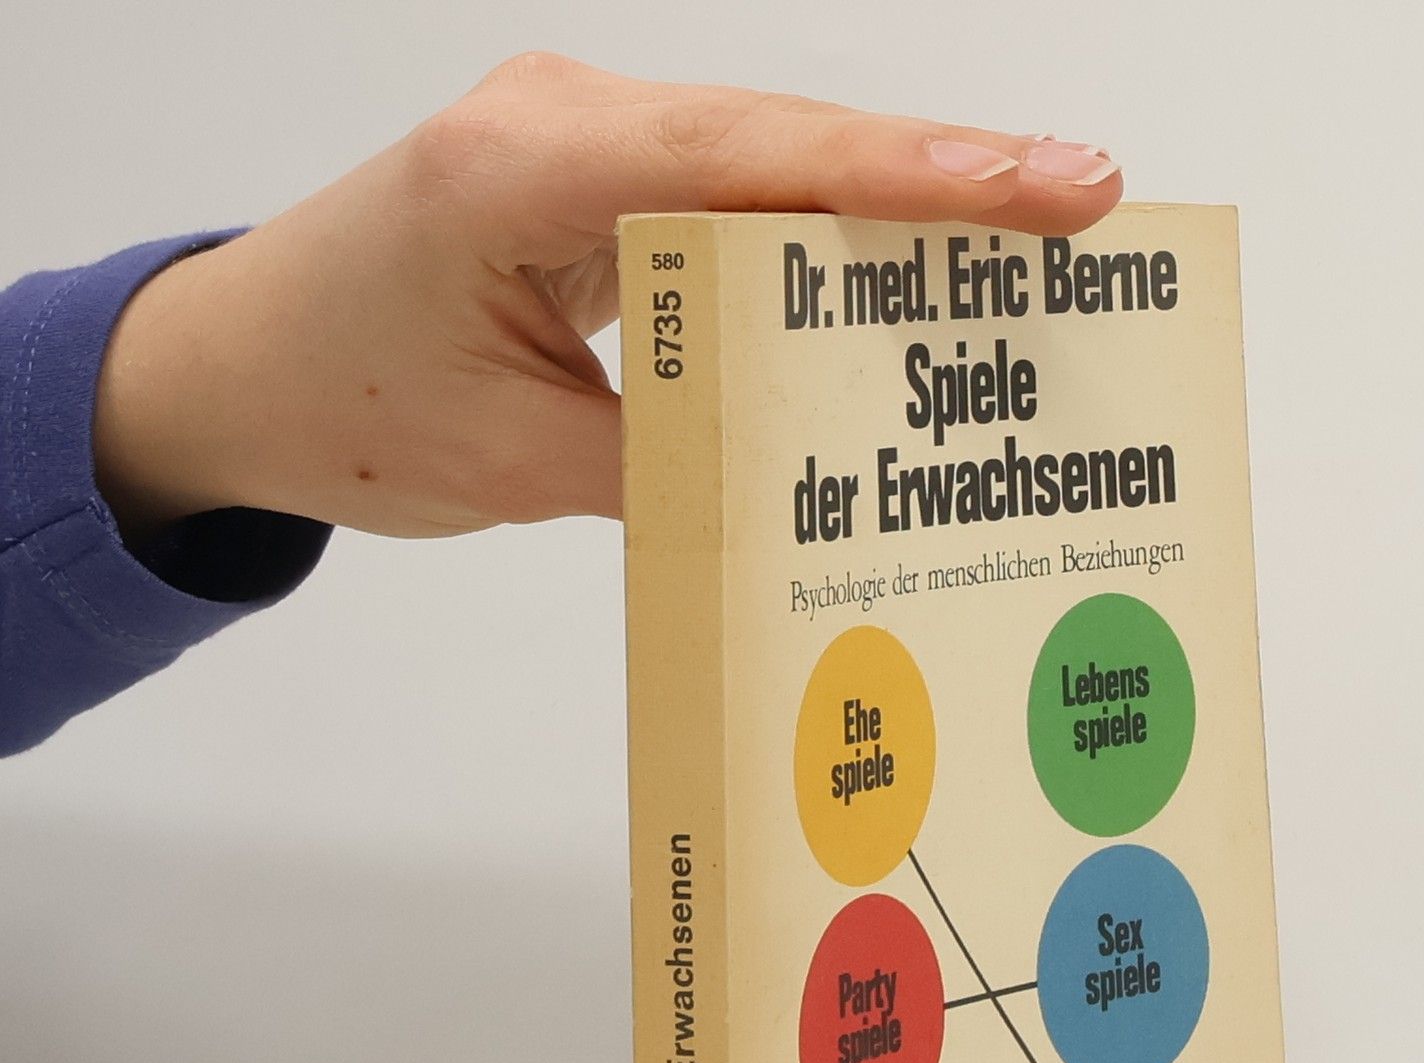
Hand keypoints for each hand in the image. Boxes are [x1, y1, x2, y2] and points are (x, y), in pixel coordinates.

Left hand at [91, 56, 1122, 541]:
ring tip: (1033, 252)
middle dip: (943, 182)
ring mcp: (586, 144)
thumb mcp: (514, 464)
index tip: (1041, 187)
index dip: (909, 176)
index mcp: (522, 167)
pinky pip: (736, 203)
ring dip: (897, 213)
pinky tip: (908, 283)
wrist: (239, 367)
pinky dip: (826, 243)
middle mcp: (565, 123)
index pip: (751, 157)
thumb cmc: (342, 404)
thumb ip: (670, 462)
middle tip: (1089, 209)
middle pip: (789, 142)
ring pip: (775, 167)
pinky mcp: (602, 186)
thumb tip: (815, 481)